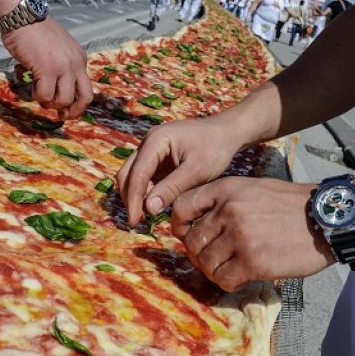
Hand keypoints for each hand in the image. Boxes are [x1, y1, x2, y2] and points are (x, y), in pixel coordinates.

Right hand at [1, 19, 91, 118]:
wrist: (23, 16)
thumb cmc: (35, 31)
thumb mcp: (58, 48)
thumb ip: (61, 66)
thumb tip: (55, 89)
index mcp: (80, 59)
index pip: (86, 87)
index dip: (77, 103)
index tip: (65, 110)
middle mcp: (76, 64)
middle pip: (85, 98)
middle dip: (73, 111)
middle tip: (60, 116)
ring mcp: (63, 67)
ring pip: (62, 100)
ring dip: (48, 101)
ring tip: (37, 90)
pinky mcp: (47, 70)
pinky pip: (44, 95)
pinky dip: (35, 94)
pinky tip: (27, 80)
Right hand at [116, 117, 244, 225]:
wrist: (226, 133)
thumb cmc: (215, 148)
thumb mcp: (196, 171)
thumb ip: (172, 188)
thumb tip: (148, 209)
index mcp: (156, 140)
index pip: (137, 173)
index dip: (133, 199)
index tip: (135, 221)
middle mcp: (148, 142)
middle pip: (128, 173)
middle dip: (131, 198)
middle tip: (138, 222)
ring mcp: (151, 150)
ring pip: (133, 176)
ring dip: (137, 196)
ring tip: (146, 218)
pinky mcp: (157, 158)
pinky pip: (145, 177)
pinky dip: (146, 192)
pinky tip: (154, 207)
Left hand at [170, 177, 332, 291]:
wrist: (327, 218)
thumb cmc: (291, 205)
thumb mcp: (253, 189)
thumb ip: (225, 202)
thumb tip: (198, 225)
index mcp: (226, 189)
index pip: (182, 207)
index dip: (178, 225)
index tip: (185, 235)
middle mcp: (229, 211)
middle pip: (192, 240)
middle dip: (198, 254)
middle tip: (213, 259)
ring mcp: (240, 236)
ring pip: (205, 263)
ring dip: (213, 271)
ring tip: (229, 269)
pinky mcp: (253, 261)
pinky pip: (223, 279)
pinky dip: (228, 282)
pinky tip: (240, 277)